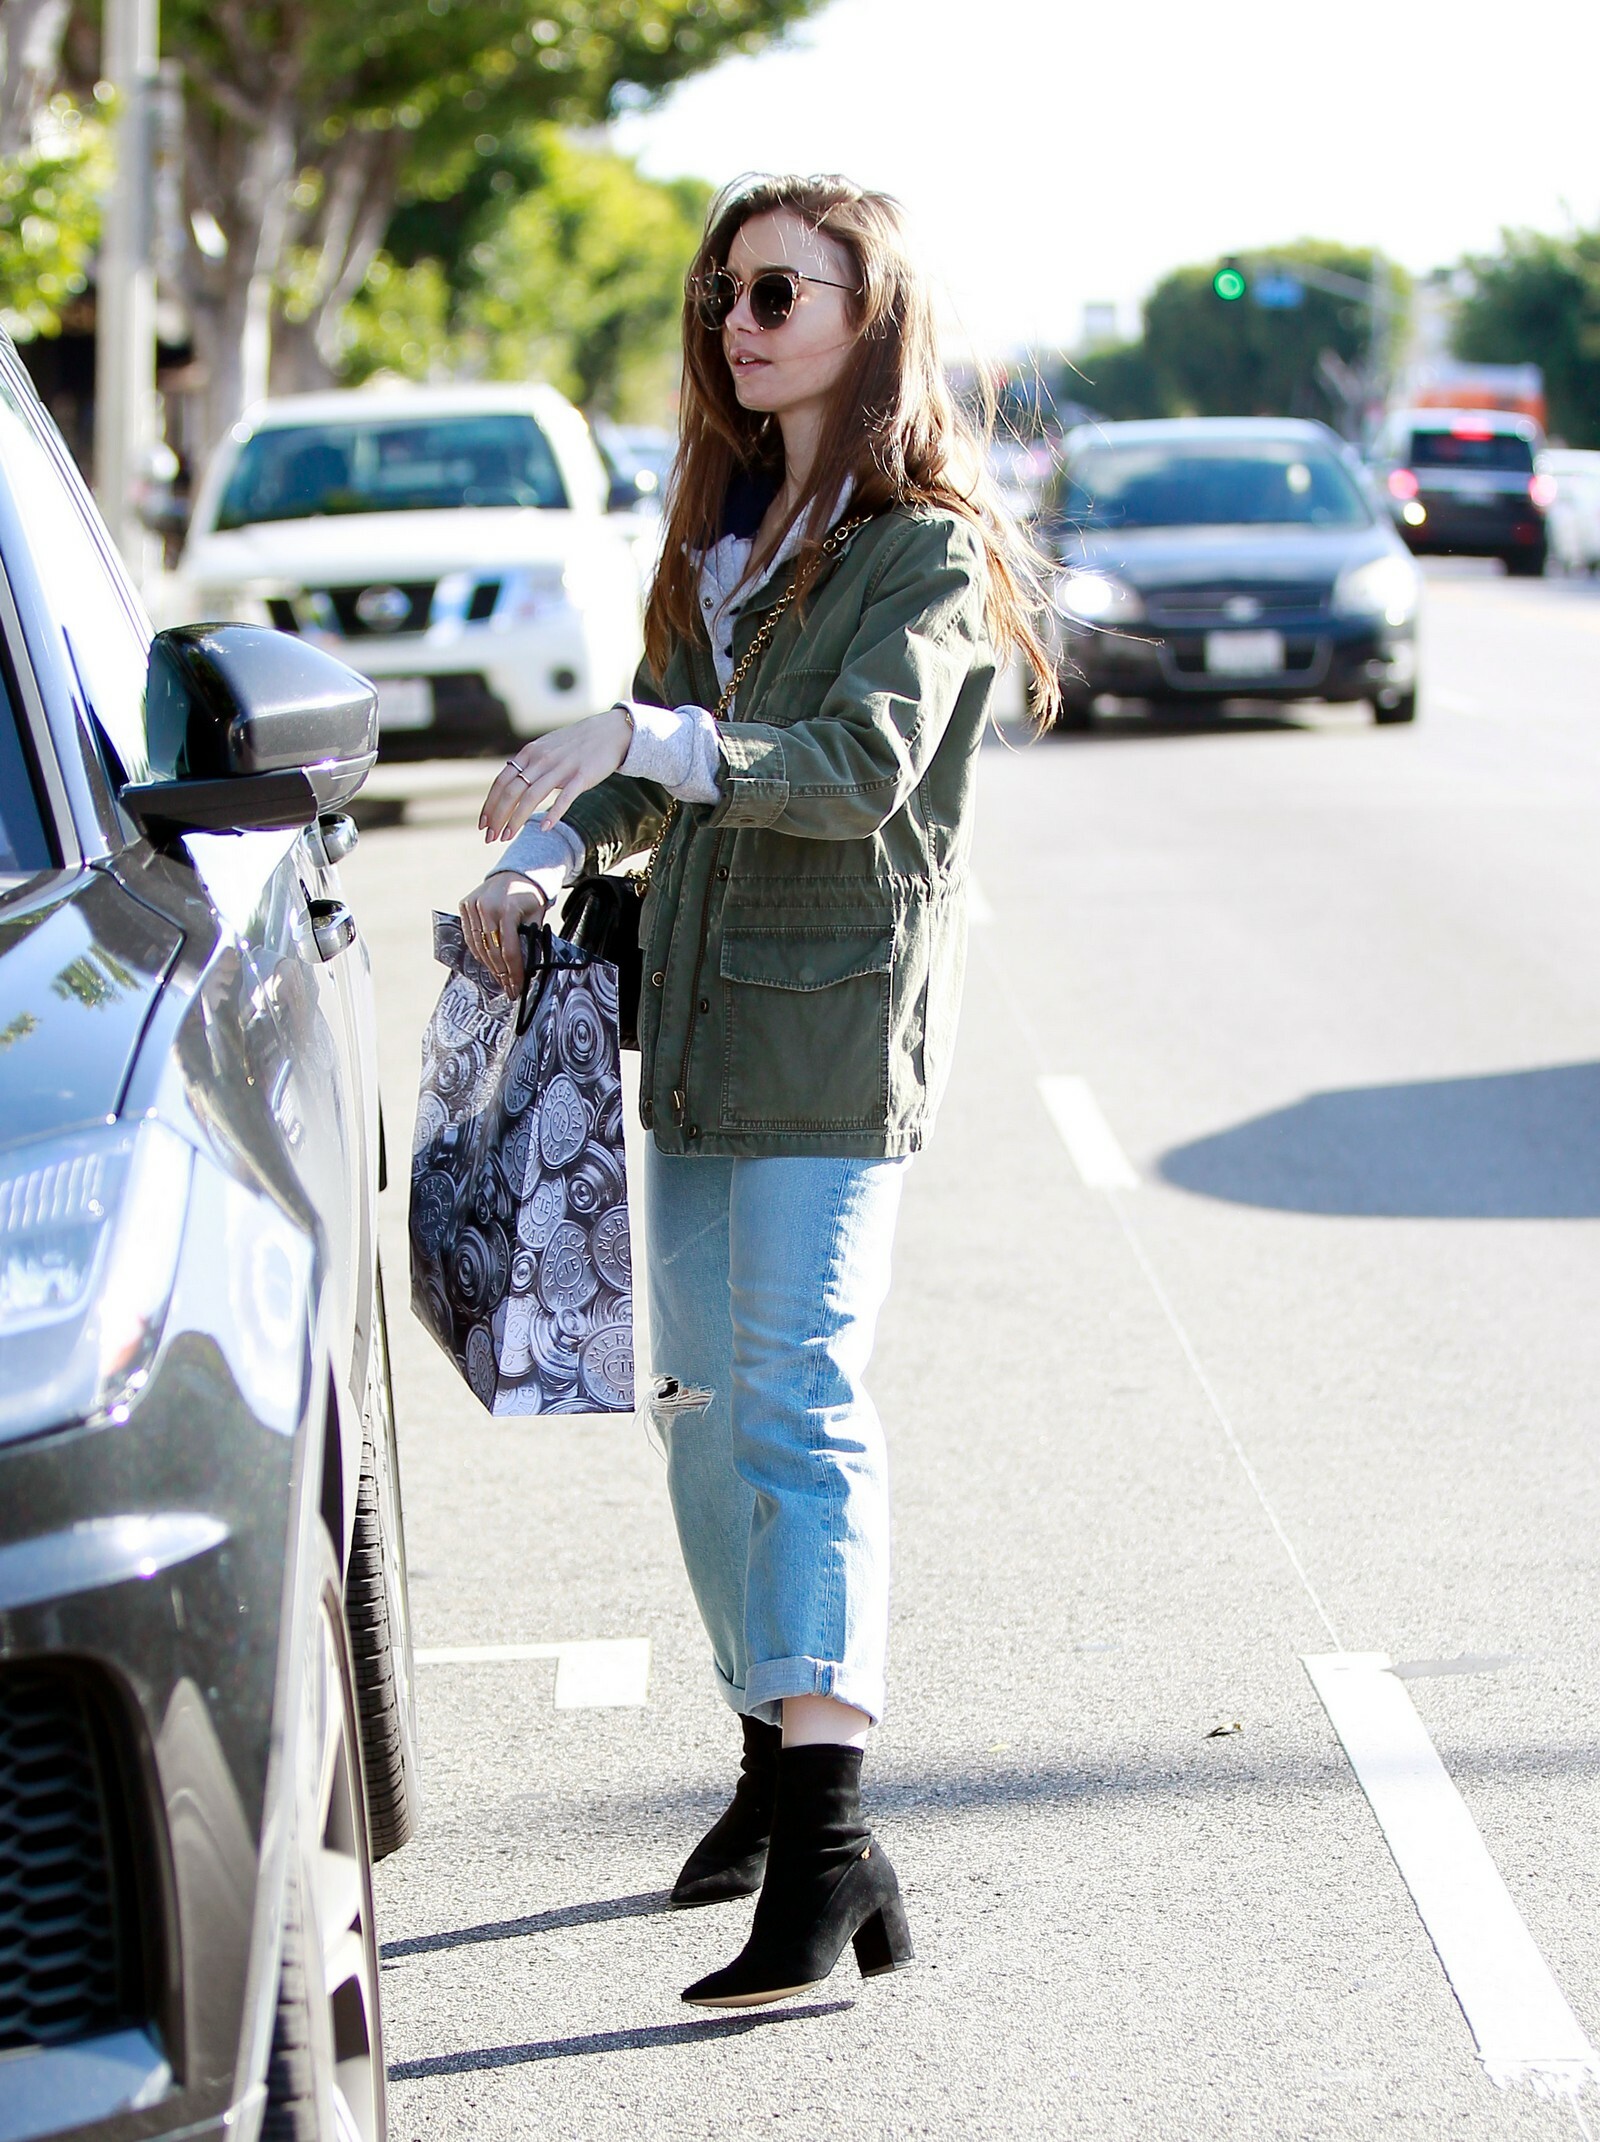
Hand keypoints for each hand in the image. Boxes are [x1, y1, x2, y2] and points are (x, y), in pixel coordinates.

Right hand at [458, 873, 549, 995]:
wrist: (517, 872)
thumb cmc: (530, 897)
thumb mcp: (536, 917)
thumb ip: (530, 939)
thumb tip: (526, 968)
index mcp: (506, 910)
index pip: (509, 950)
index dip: (513, 972)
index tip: (517, 987)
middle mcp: (486, 907)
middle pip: (492, 951)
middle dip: (501, 973)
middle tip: (509, 989)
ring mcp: (473, 906)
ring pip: (478, 946)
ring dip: (489, 966)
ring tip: (500, 980)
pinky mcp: (465, 905)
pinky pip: (469, 936)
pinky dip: (478, 951)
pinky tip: (488, 964)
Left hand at [479, 707, 631, 845]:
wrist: (610, 732)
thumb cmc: (576, 744)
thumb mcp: (547, 749)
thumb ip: (530, 765)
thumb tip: (513, 787)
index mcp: (530, 753)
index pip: (502, 781)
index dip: (490, 804)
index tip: (483, 824)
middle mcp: (541, 759)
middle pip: (511, 791)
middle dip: (497, 817)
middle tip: (490, 838)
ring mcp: (561, 767)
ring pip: (531, 796)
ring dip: (516, 819)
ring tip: (507, 837)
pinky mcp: (582, 776)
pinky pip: (564, 798)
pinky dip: (552, 814)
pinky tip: (543, 829)